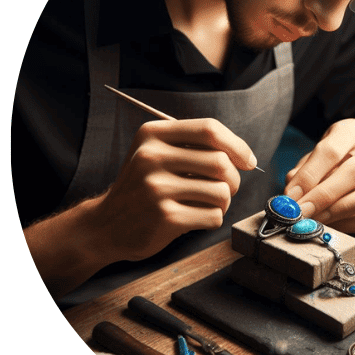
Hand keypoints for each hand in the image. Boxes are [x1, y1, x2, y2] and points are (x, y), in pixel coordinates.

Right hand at [90, 118, 257, 260]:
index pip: (209, 129)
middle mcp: (152, 157)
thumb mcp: (156, 154)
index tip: (248, 161)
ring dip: (224, 202)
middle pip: (220, 162)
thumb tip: (243, 155)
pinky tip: (195, 218)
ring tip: (207, 204)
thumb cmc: (142, 188)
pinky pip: (213, 216)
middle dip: (233, 179)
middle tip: (226, 189)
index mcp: (152, 135)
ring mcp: (157, 188)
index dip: (237, 145)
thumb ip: (193, 146)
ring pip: (221, 192)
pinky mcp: (165, 217)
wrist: (106, 225)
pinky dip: (212, 219)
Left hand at [284, 119, 354, 232]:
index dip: (309, 176)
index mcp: (353, 131)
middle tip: (302, 212)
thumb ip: (303, 174)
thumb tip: (292, 196)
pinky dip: (351, 225)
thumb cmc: (329, 161)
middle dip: (324, 196)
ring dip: (341, 210)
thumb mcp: (313, 158)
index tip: (290, 196)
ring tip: (316, 220)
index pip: (331, 151)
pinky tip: (331, 226)